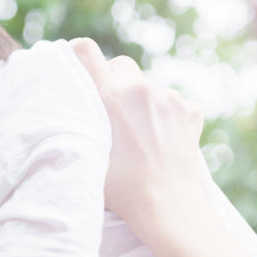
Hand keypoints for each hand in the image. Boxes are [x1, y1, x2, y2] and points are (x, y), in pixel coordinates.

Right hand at [69, 38, 206, 220]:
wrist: (166, 205)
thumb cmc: (121, 189)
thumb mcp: (87, 153)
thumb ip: (79, 125)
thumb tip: (65, 109)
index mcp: (112, 97)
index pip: (86, 52)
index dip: (78, 53)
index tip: (77, 61)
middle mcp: (142, 89)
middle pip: (121, 65)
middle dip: (115, 81)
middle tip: (112, 111)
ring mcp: (171, 98)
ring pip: (149, 89)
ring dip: (143, 104)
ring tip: (142, 138)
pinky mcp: (191, 110)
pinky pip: (173, 104)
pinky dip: (166, 117)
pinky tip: (162, 141)